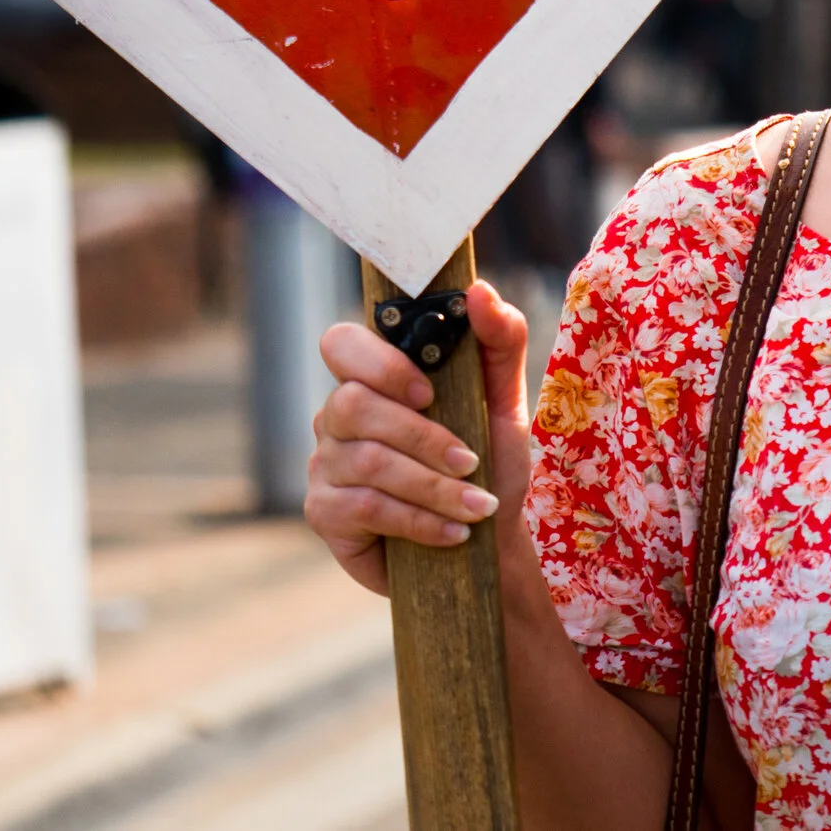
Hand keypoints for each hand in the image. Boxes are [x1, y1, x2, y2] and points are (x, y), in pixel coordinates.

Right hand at [306, 279, 534, 595]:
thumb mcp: (505, 399)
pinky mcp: (325, 512)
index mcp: (376, 378)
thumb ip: (500, 340)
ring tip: (476, 505)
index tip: (429, 392)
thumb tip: (479, 291)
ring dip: (432, 486)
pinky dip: (419, 520)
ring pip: (365, 461)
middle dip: (421, 437)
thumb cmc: (491, 462)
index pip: (340, 343)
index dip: (377, 363)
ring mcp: (325, 463)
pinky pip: (364, 507)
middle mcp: (339, 415)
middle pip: (351, 405)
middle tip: (469, 460)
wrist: (489, 539)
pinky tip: (453, 532)